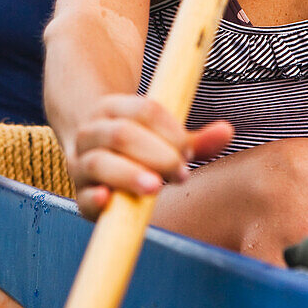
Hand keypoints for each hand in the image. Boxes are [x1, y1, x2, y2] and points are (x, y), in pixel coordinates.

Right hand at [67, 94, 232, 219]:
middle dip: (156, 154)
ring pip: (100, 162)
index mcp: (113, 108)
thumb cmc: (136, 147)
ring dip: (129, 174)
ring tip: (155, 186)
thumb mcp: (161, 138)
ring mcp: (80, 161)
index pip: (143, 110)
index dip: (170, 130)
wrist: (90, 153)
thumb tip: (227, 131)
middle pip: (122, 134)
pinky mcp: (80, 192)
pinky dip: (94, 198)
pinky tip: (107, 199)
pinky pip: (82, 195)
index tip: (189, 151)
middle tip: (182, 172)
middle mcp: (92, 131)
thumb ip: (194, 140)